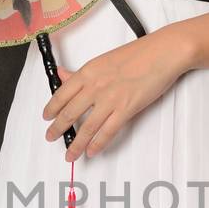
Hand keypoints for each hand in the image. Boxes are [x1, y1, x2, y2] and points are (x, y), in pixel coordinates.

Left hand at [42, 27, 191, 160]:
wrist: (162, 53)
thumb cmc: (138, 54)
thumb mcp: (103, 60)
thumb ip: (81, 72)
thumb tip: (62, 74)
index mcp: (88, 72)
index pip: (61, 94)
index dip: (51, 109)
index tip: (46, 117)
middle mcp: (95, 86)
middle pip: (70, 113)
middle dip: (58, 129)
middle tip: (51, 138)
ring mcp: (110, 99)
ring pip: (87, 127)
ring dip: (76, 144)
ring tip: (70, 154)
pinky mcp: (126, 109)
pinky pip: (107, 132)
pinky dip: (98, 144)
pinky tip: (91, 151)